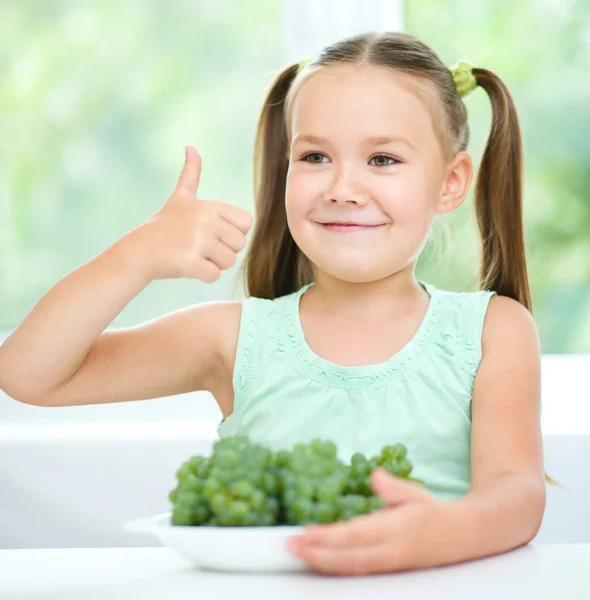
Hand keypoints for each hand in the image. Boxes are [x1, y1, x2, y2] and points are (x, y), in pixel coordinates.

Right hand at [123, 145, 252, 281]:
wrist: (139, 250)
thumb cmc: (164, 226)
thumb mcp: (180, 198)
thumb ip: (190, 174)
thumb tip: (190, 146)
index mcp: (209, 205)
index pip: (246, 223)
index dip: (233, 232)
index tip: (214, 233)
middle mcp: (205, 220)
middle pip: (239, 245)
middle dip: (224, 250)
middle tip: (202, 247)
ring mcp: (197, 241)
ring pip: (229, 262)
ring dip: (214, 264)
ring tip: (194, 255)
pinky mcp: (190, 262)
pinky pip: (214, 275)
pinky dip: (203, 275)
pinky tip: (188, 266)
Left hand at [287, 468, 450, 575]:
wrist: (462, 538)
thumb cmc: (434, 512)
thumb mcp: (415, 494)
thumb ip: (392, 487)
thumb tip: (374, 476)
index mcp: (397, 530)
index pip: (357, 535)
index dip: (330, 536)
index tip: (306, 532)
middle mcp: (391, 551)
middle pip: (349, 559)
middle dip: (317, 554)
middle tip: (291, 545)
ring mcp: (389, 565)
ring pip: (351, 569)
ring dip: (322, 562)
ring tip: (298, 552)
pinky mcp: (388, 570)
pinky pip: (358, 571)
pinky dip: (336, 568)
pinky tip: (319, 561)